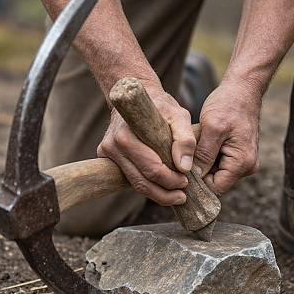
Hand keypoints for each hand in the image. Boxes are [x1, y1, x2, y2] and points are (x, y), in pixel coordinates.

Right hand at [97, 83, 195, 205]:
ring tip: (176, 196)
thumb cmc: (159, 106)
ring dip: (157, 194)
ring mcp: (107, 153)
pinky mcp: (107, 158)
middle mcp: (112, 146)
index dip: (170, 181)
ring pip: (134, 184)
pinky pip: (130, 178)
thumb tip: (184, 167)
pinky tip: (162, 187)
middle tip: (183, 197)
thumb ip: (185, 139)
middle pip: (141, 182)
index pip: (151, 169)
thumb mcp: (179, 115)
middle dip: (164, 194)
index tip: (186, 181)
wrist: (135, 97)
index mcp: (126, 136)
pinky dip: (147, 185)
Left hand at [194, 78, 261, 193]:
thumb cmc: (229, 104)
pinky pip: (217, 162)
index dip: (197, 183)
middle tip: (185, 153)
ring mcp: (242, 161)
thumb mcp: (212, 128)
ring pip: (214, 172)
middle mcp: (246, 166)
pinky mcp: (237, 154)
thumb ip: (203, 155)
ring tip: (194, 143)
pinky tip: (200, 141)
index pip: (215, 188)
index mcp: (242, 163)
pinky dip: (206, 154)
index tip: (180, 170)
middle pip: (215, 182)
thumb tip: (192, 177)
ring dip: (201, 161)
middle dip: (198, 171)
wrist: (242, 88)